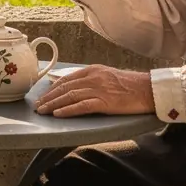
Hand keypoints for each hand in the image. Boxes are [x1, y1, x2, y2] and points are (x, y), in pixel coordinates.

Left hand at [35, 65, 154, 117]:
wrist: (148, 89)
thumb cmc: (130, 85)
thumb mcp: (107, 76)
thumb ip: (91, 80)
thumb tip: (75, 86)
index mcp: (93, 70)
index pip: (67, 79)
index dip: (52, 88)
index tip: (43, 95)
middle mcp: (93, 78)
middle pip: (65, 87)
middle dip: (49, 97)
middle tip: (37, 106)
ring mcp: (99, 89)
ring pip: (70, 96)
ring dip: (53, 104)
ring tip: (43, 111)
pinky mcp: (106, 101)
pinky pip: (82, 106)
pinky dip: (68, 110)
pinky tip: (58, 114)